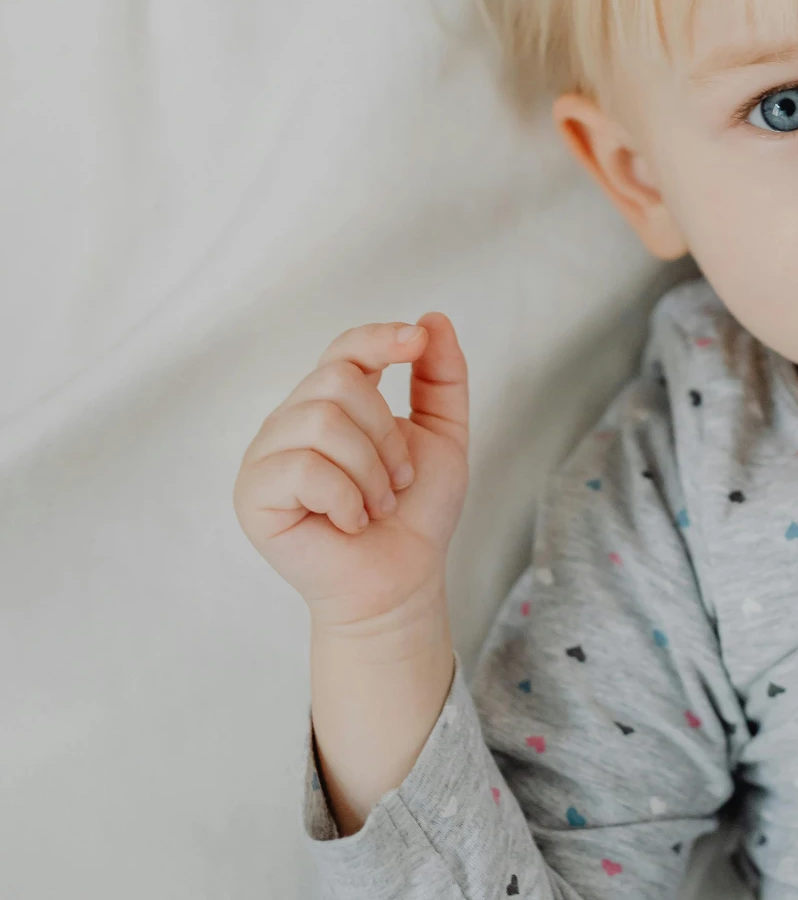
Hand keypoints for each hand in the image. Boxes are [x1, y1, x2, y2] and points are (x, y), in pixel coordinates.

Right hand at [234, 314, 468, 632]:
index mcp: (330, 403)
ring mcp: (266, 455)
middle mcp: (290, 421)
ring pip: (322, 422)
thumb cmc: (415, 514)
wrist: (401, 581)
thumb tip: (432, 319)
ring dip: (369, 471)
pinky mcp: (253, 494)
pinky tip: (349, 522)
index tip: (415, 342)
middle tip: (397, 481)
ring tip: (375, 505)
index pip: (344, 349)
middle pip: (337, 381)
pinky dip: (344, 499)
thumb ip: (441, 378)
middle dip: (385, 434)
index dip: (378, 338)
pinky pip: (304, 468)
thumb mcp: (443, 435)